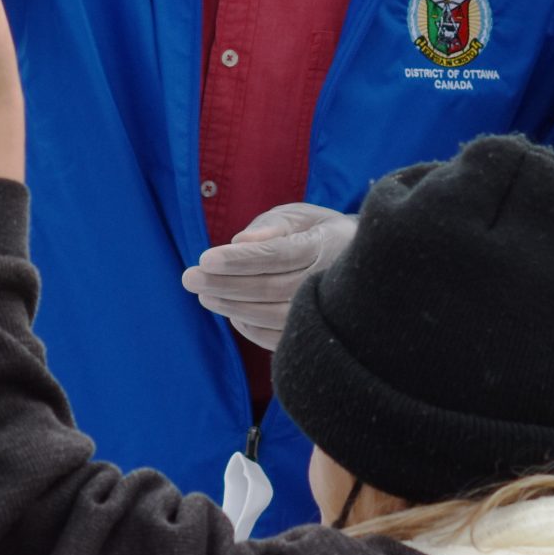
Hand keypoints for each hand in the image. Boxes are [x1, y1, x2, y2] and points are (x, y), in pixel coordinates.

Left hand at [182, 203, 357, 349]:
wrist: (364, 268)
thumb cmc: (321, 233)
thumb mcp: (303, 216)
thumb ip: (273, 224)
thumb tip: (239, 242)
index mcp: (325, 245)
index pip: (278, 254)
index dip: (240, 259)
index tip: (204, 258)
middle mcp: (328, 281)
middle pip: (271, 287)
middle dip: (225, 284)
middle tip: (189, 278)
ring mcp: (326, 312)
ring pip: (273, 316)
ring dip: (232, 306)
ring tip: (203, 294)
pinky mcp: (319, 334)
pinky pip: (280, 338)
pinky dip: (250, 328)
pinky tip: (230, 313)